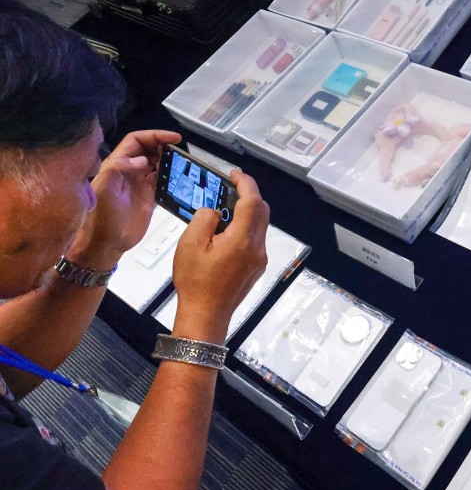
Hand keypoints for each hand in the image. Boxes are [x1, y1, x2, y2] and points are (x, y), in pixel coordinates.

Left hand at [69, 130, 181, 269]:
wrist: (107, 242)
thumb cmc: (102, 217)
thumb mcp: (105, 189)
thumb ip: (119, 168)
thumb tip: (143, 160)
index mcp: (116, 164)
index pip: (136, 141)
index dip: (154, 135)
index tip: (173, 138)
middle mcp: (128, 171)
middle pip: (148, 149)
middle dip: (163, 144)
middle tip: (180, 148)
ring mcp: (139, 183)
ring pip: (156, 163)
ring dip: (169, 158)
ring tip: (183, 160)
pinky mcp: (148, 196)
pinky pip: (162, 179)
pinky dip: (171, 175)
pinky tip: (180, 176)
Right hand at [171, 170, 268, 343]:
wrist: (205, 315)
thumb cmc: (196, 283)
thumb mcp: (190, 244)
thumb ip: (204, 218)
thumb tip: (214, 211)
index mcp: (242, 240)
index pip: (253, 202)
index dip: (246, 183)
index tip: (235, 174)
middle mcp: (257, 248)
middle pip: (262, 211)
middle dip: (248, 195)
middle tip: (230, 186)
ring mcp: (259, 259)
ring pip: (260, 225)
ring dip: (247, 212)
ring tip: (224, 208)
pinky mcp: (256, 267)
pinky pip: (255, 239)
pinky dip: (245, 227)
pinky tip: (226, 230)